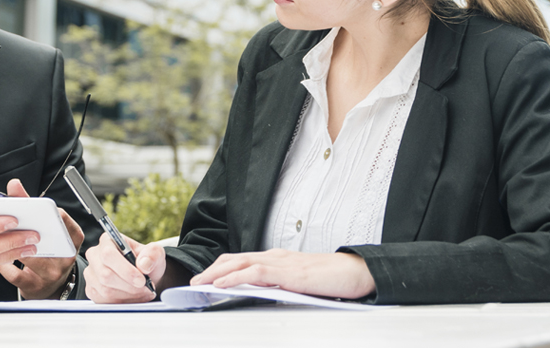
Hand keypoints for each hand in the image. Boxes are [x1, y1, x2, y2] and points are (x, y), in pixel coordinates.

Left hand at [0, 179, 84, 298]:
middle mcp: (65, 257)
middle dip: (25, 229)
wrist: (53, 286)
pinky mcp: (34, 287)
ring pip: (29, 256)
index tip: (33, 205)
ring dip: (10, 245)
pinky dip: (2, 264)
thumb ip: (32, 205)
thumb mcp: (50, 230)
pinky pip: (14, 273)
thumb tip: (13, 185)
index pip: (63, 220)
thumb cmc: (50, 251)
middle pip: (45, 239)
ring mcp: (51, 274)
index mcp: (72, 239)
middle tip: (10, 221)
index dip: (47, 212)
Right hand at [84, 234, 165, 303]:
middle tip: (146, 288)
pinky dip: (122, 302)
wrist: (143, 277)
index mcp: (107, 241)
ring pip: (105, 290)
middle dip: (129, 286)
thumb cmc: (146, 261)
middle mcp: (95, 256)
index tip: (141, 280)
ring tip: (143, 293)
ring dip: (128, 295)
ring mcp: (91, 274)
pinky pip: (104, 301)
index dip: (125, 269)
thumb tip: (143, 264)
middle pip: (106, 275)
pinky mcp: (92, 290)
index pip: (108, 254)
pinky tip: (133, 298)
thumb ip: (152, 254)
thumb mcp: (155, 253)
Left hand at [190, 249, 375, 299]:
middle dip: (211, 269)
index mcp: (277, 259)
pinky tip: (221, 284)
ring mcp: (280, 262)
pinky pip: (255, 272)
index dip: (220, 267)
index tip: (205, 278)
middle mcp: (275, 256)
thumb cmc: (331, 280)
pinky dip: (234, 277)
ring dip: (215, 273)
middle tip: (194, 281)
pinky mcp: (288, 272)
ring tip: (199, 283)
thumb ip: (281, 285)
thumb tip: (262, 293)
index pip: (241, 259)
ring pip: (240, 263)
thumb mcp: (299, 283)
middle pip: (234, 258)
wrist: (355, 272)